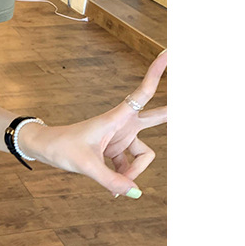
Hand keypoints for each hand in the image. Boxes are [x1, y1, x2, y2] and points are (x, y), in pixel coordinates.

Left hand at [21, 50, 167, 196]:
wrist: (46, 148)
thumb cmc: (63, 147)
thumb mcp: (86, 166)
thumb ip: (112, 180)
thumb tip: (136, 193)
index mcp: (117, 117)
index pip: (143, 93)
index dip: (156, 73)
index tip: (168, 52)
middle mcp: (123, 125)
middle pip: (157, 118)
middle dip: (172, 111)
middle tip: (197, 99)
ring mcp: (121, 138)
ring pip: (142, 156)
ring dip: (133, 172)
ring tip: (116, 187)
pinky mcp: (115, 150)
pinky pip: (130, 167)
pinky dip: (124, 178)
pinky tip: (115, 191)